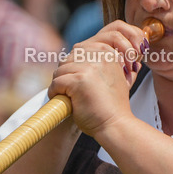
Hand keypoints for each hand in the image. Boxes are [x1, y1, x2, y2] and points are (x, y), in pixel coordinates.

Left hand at [48, 21, 148, 137]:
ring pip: (60, 71)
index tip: (84, 82)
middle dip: (67, 75)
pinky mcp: (78, 80)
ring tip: (71, 97)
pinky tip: (67, 101)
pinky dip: (56, 93)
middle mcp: (100, 56)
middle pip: (68, 59)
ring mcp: (89, 67)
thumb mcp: (115, 77)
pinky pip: (56, 83)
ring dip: (61, 85)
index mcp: (109, 53)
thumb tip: (82, 53)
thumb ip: (103, 63)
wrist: (116, 123)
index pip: (80, 50)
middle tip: (75, 90)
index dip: (76, 66)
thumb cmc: (113, 105)